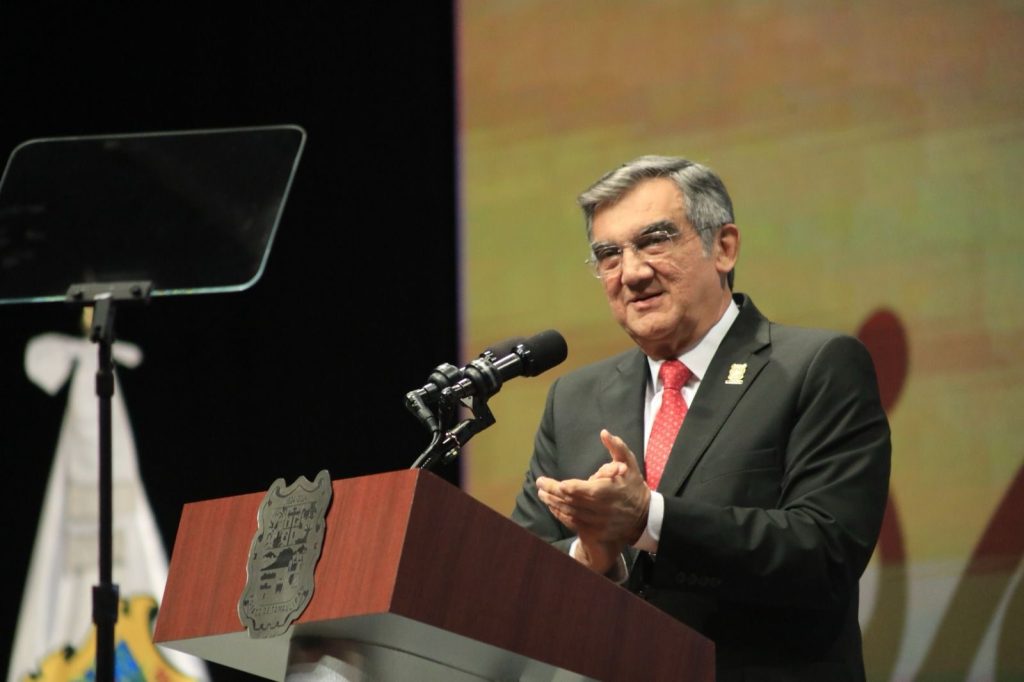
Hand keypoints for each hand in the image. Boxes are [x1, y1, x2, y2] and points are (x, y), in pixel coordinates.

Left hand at [537, 429, 650, 573]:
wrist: (644, 517)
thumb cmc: (634, 487)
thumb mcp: (629, 464)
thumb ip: (617, 447)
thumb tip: (604, 432)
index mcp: (604, 491)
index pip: (576, 489)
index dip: (559, 486)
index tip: (544, 480)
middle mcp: (598, 508)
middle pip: (568, 500)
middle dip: (551, 492)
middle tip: (539, 483)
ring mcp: (596, 522)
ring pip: (568, 512)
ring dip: (553, 503)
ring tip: (542, 494)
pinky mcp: (595, 531)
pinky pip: (572, 523)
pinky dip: (561, 514)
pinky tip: (553, 506)